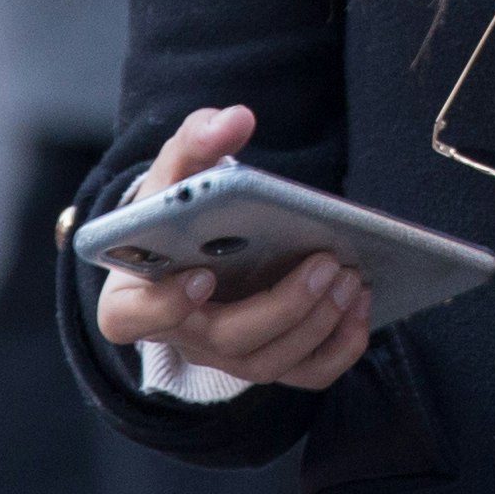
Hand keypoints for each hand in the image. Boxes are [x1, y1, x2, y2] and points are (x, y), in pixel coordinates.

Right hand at [92, 104, 376, 388]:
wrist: (198, 242)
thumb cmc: (178, 210)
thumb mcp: (176, 171)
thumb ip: (195, 142)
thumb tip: (235, 119)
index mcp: (134, 294)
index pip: (133, 317)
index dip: (163, 306)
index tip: (200, 276)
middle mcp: (180, 335)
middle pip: (226, 340)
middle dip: (283, 306)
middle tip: (326, 262)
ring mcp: (226, 355)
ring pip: (270, 362)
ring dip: (318, 323)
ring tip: (351, 277)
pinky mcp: (269, 360)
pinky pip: (307, 374)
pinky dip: (340, 346)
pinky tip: (360, 304)